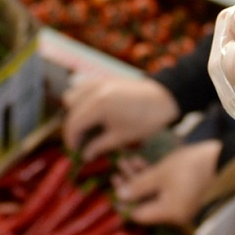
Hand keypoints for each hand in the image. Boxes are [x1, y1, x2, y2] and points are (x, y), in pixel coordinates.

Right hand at [62, 73, 179, 157]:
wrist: (164, 98)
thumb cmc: (145, 120)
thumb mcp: (121, 137)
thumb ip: (99, 146)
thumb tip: (85, 156)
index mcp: (98, 106)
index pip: (74, 124)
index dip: (71, 139)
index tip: (75, 150)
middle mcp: (94, 91)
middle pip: (70, 110)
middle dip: (73, 127)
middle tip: (81, 141)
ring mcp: (98, 82)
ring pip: (73, 94)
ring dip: (75, 109)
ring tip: (86, 124)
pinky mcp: (104, 78)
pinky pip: (83, 85)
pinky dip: (82, 96)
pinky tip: (91, 109)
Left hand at [113, 140, 220, 224]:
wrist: (224, 157)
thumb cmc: (190, 166)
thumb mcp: (160, 173)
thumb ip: (138, 186)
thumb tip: (119, 196)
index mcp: (169, 213)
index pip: (139, 214)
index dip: (123, 203)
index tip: (110, 191)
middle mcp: (175, 212)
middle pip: (145, 203)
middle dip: (129, 187)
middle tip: (115, 174)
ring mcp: (182, 201)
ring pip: (153, 192)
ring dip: (138, 178)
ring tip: (125, 161)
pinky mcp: (187, 190)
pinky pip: (164, 187)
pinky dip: (152, 177)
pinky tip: (140, 161)